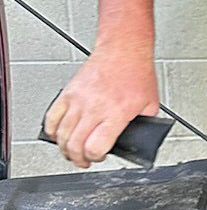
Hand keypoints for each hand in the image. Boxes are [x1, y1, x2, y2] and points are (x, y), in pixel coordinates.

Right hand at [44, 46, 159, 168]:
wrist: (124, 49)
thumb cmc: (137, 72)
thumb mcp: (150, 103)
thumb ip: (144, 124)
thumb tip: (140, 137)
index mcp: (117, 112)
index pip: (96, 147)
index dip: (96, 158)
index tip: (100, 156)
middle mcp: (95, 108)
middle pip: (75, 145)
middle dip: (78, 159)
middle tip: (84, 160)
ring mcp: (79, 100)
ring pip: (61, 134)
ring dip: (65, 148)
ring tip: (72, 151)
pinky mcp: (68, 92)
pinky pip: (52, 117)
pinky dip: (52, 131)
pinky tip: (59, 135)